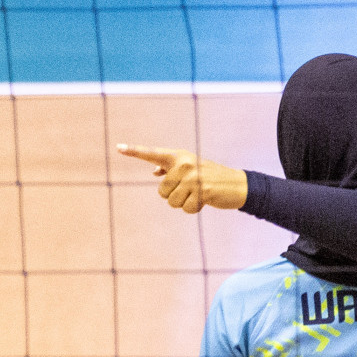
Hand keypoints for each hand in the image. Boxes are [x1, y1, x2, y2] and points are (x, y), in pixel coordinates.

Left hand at [117, 144, 248, 212]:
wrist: (238, 184)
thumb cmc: (210, 176)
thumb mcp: (191, 168)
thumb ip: (171, 168)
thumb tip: (153, 172)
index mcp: (179, 157)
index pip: (153, 155)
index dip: (135, 152)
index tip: (118, 147)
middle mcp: (184, 164)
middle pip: (161, 192)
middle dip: (173, 196)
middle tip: (191, 190)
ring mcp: (193, 178)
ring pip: (171, 202)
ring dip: (183, 203)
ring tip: (198, 195)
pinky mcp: (202, 191)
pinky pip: (185, 209)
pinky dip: (193, 209)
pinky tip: (204, 200)